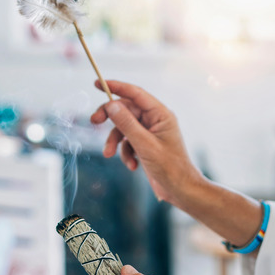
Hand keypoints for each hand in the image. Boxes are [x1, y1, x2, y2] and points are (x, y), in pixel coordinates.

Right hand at [90, 80, 203, 203]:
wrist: (180, 190)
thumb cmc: (170, 168)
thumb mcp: (144, 145)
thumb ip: (127, 124)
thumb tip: (111, 105)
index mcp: (160, 114)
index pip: (135, 94)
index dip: (116, 87)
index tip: (98, 83)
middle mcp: (155, 121)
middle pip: (126, 111)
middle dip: (110, 119)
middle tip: (94, 121)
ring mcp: (150, 133)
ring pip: (124, 129)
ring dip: (115, 142)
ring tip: (109, 154)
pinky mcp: (145, 146)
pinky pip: (128, 143)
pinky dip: (125, 154)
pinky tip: (132, 166)